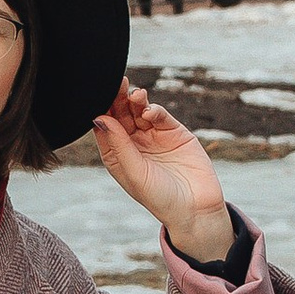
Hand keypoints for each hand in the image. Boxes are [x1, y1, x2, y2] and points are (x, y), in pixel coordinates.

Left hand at [89, 79, 231, 263]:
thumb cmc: (160, 198)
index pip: (105, 128)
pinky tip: (150, 111)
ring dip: (136, 101)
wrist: (195, 209)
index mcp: (118, 155)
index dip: (102, 111)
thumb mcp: (134, 173)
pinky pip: (161, 116)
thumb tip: (99, 118)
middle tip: (117, 84)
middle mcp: (134, 144)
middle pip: (121, 115)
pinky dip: (155, 110)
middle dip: (118, 99)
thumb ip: (119, 145)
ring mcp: (154, 137)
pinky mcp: (175, 133)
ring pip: (140, 111)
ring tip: (136, 95)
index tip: (98, 95)